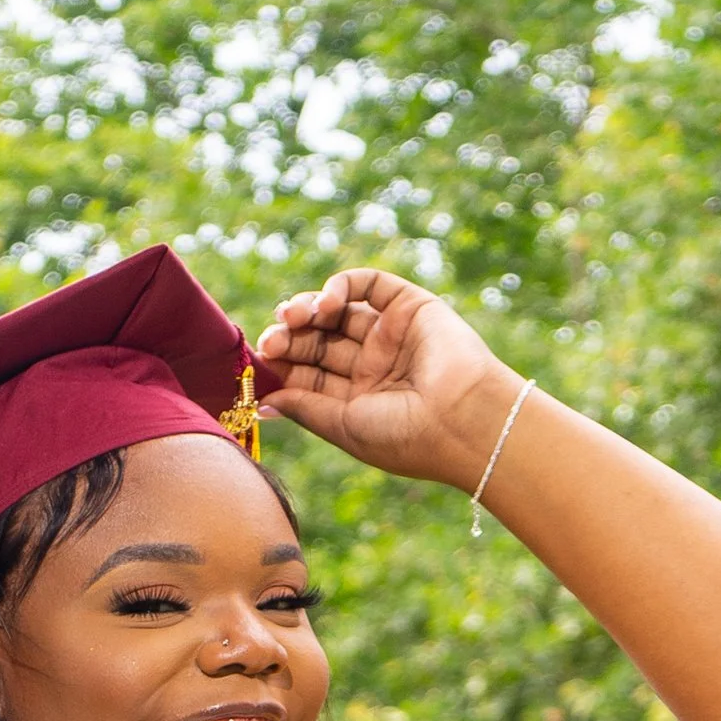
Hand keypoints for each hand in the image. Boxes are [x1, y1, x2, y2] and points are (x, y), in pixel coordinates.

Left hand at [255, 266, 517, 492]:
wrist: (461, 419)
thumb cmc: (404, 436)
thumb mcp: (343, 426)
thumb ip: (305, 408)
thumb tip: (264, 402)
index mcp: (359, 400)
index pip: (309, 375)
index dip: (282, 367)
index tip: (259, 365)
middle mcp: (374, 366)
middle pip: (318, 341)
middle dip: (290, 337)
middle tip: (272, 340)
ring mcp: (391, 335)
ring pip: (338, 312)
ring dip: (308, 309)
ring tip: (292, 317)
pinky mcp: (409, 307)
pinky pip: (369, 285)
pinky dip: (341, 286)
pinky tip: (325, 302)